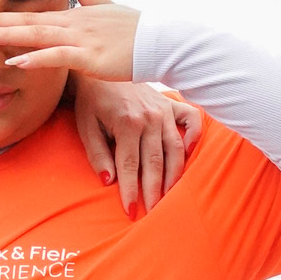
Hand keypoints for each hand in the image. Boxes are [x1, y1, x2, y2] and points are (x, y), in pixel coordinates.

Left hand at [0, 0, 138, 81]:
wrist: (162, 42)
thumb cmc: (136, 30)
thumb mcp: (109, 4)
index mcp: (72, 16)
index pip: (30, 15)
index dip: (1, 15)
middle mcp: (72, 24)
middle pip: (26, 22)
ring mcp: (80, 39)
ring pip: (37, 35)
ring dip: (7, 35)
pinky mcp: (90, 57)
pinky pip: (58, 56)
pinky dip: (36, 58)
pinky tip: (16, 61)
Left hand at [71, 78, 201, 217]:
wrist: (101, 66)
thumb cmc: (92, 100)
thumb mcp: (86, 126)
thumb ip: (97, 154)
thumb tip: (108, 181)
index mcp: (127, 122)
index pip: (129, 166)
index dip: (130, 191)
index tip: (131, 212)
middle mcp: (149, 117)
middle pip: (155, 162)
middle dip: (154, 191)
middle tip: (153, 213)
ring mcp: (164, 110)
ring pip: (175, 149)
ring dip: (174, 175)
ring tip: (170, 196)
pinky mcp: (172, 104)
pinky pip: (191, 120)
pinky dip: (194, 136)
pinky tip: (190, 154)